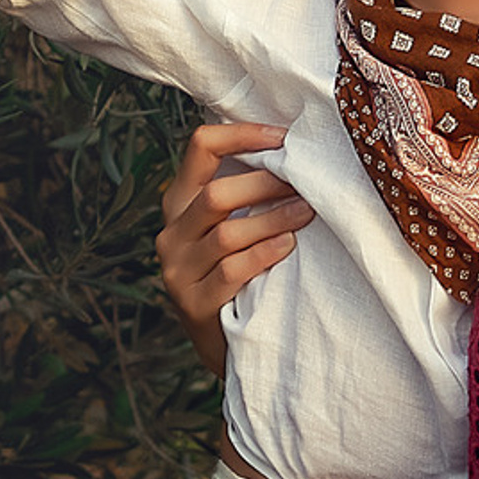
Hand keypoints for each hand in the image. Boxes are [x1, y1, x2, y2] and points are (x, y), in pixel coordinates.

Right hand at [155, 122, 314, 374]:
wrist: (225, 342)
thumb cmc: (238, 272)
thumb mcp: (233, 226)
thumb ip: (246, 192)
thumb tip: (294, 147)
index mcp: (179, 203)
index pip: (200, 147)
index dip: (242, 135)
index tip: (284, 138)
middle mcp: (171, 233)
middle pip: (216, 195)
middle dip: (266, 185)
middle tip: (305, 185)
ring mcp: (178, 271)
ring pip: (227, 234)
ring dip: (273, 220)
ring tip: (307, 213)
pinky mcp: (193, 304)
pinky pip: (232, 271)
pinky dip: (265, 254)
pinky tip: (288, 246)